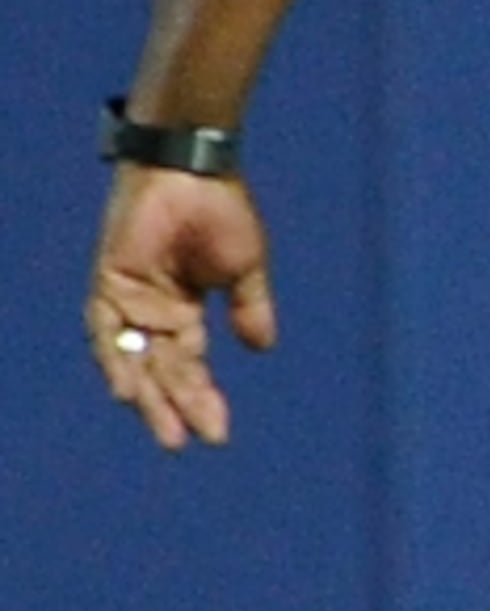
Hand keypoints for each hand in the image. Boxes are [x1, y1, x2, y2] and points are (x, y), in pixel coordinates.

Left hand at [87, 168, 276, 451]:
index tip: (220, 434)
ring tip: (161, 428)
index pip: (191, 366)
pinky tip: (126, 389)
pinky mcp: (109, 280)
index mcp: (184, 311)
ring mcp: (129, 298)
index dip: (203, 400)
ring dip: (144, 395)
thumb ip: (250, 308)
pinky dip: (115, 359)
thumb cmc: (222, 209)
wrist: (193, 167)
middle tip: (184, 443)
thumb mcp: (245, 268)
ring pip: (132, 359)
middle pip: (160, 370)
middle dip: (172, 407)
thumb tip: (262, 350)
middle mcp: (152, 312)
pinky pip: (106, 331)